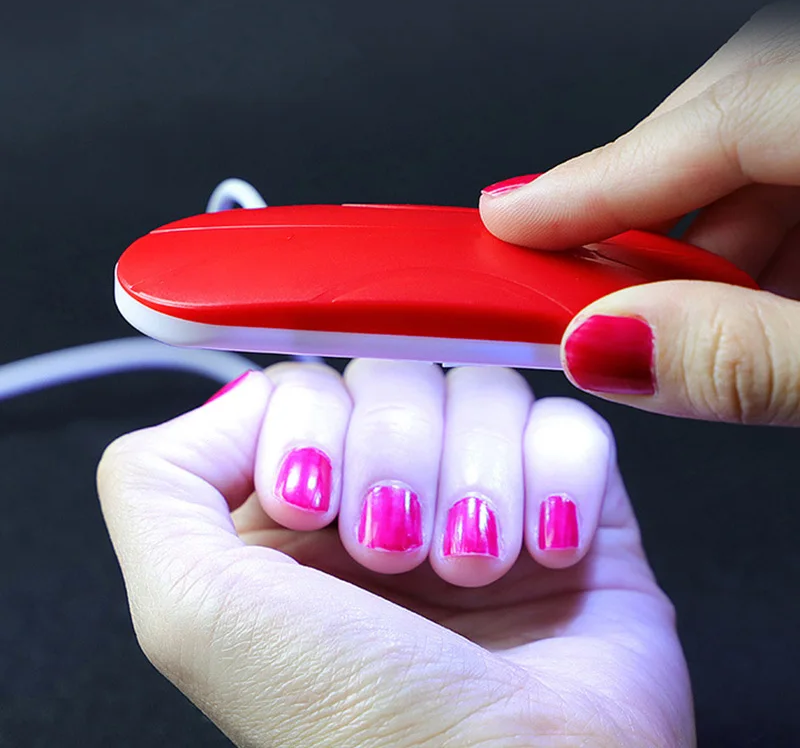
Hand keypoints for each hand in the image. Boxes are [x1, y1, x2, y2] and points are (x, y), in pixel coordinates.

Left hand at [98, 361, 692, 746]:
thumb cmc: (358, 727)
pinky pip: (568, 424)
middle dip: (397, 456)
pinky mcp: (567, 501)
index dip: (314, 426)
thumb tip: (247, 399)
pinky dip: (561, 478)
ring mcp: (481, 492)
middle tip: (401, 552)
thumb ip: (158, 483)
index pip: (303, 385)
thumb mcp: (195, 613)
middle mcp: (388, 495)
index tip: (318, 510)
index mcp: (300, 514)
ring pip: (481, 389)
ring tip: (481, 565)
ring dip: (479, 474)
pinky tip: (549, 551)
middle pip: (393, 378)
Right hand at [480, 1, 799, 424]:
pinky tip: (778, 297)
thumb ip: (748, 360)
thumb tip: (606, 345)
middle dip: (651, 216)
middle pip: (731, 113)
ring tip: (711, 319)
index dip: (593, 178)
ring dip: (720, 232)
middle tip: (603, 298)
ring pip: (772, 138)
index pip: (718, 113)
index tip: (507, 218)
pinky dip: (776, 226)